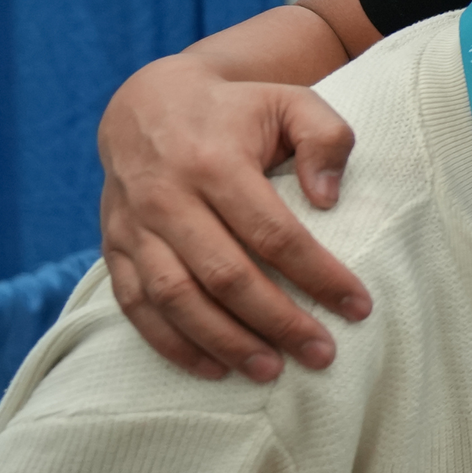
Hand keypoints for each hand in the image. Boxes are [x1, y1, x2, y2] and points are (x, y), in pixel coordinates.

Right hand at [96, 54, 370, 381]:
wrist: (148, 103)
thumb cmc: (237, 110)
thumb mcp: (291, 101)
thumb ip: (324, 137)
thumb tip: (328, 199)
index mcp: (215, 162)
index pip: (273, 233)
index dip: (318, 275)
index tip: (358, 308)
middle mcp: (167, 198)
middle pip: (225, 274)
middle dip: (277, 321)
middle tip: (321, 354)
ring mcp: (134, 226)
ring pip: (177, 298)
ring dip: (224, 342)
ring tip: (271, 371)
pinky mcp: (113, 247)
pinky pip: (136, 305)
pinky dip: (171, 343)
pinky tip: (213, 368)